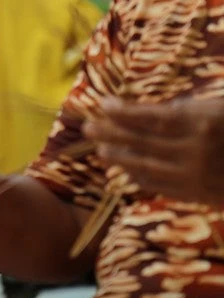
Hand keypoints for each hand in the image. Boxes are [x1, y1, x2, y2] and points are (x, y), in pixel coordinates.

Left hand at [83, 97, 223, 204]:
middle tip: (87, 127)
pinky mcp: (201, 195)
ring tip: (100, 150)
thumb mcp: (220, 105)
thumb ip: (189, 106)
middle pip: (142, 142)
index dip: (123, 112)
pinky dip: (140, 178)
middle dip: (111, 134)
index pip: (151, 117)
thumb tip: (153, 102)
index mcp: (203, 122)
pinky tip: (126, 171)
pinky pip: (162, 187)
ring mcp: (197, 175)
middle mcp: (196, 150)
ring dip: (120, 158)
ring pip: (148, 167)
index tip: (102, 105)